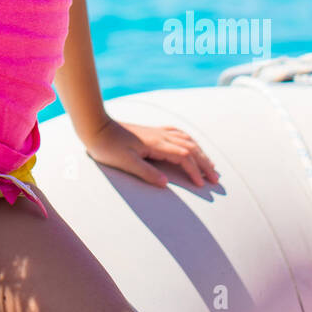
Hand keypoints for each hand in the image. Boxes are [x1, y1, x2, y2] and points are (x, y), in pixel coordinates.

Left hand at [83, 118, 220, 187]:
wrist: (95, 127)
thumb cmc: (107, 147)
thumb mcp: (125, 163)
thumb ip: (146, 172)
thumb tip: (166, 183)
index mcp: (156, 144)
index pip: (184, 157)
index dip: (195, 171)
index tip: (203, 185)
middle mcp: (160, 136)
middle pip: (191, 148)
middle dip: (205, 163)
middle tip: (216, 179)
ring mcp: (157, 132)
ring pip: (186, 140)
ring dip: (200, 152)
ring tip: (210, 165)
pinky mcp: (152, 131)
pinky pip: (177, 133)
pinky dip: (189, 140)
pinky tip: (190, 145)